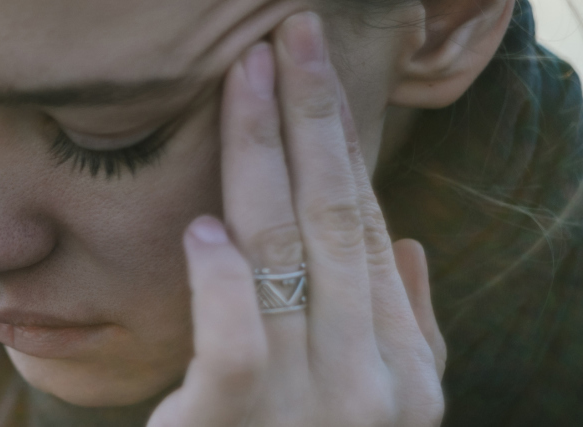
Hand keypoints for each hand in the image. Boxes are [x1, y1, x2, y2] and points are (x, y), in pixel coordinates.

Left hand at [147, 12, 445, 426]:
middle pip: (333, 219)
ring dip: (260, 156)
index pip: (364, 226)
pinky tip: (207, 222)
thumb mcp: (372, 416)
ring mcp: (311, 410)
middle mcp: (372, 386)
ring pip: (284, 254)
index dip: (336, 141)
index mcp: (406, 375)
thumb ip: (400, 336)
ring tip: (243, 79)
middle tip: (286, 36)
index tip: (308, 71)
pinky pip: (235, 339)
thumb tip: (405, 243)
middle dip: (309, 117)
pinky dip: (221, 277)